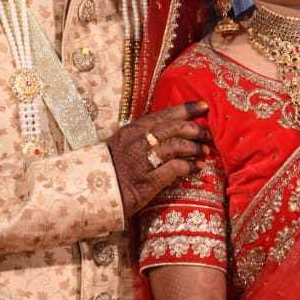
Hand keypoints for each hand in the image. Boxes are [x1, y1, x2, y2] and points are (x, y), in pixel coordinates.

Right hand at [106, 101, 211, 218]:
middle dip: (195, 129)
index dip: (186, 109)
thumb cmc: (106, 169)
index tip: (203, 106)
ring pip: (177, 146)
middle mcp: (138, 141)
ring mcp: (142, 160)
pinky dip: (189, 166)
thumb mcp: (119, 144)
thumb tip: (162, 130)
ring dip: (195, 147)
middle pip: (174, 128)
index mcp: (132, 130)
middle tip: (207, 134)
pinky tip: (197, 168)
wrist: (91, 193)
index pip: (164, 114)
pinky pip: (175, 168)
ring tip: (205, 151)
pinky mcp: (147, 181)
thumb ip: (139, 136)